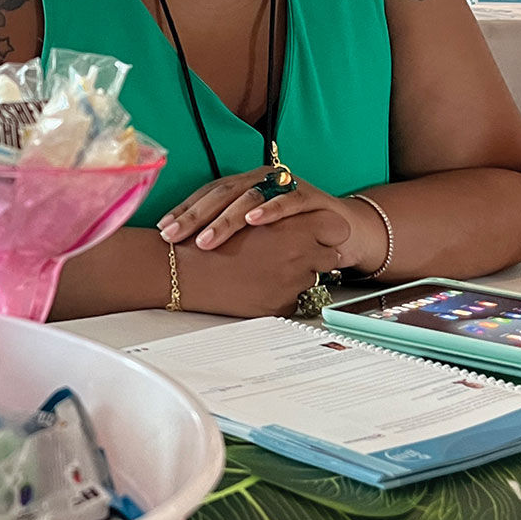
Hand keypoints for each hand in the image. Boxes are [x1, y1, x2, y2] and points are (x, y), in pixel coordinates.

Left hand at [158, 167, 379, 269]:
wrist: (341, 232)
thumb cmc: (291, 233)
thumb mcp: (254, 235)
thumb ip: (229, 235)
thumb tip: (186, 249)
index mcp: (242, 185)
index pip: (206, 194)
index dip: (183, 210)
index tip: (162, 231)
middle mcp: (260, 179)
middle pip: (221, 193)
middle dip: (194, 216)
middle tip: (174, 236)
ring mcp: (285, 185)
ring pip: (249, 196)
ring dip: (225, 219)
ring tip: (206, 239)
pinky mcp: (310, 196)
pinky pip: (287, 200)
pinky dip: (270, 210)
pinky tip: (254, 221)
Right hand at [177, 212, 350, 317]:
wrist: (184, 271)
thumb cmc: (209, 240)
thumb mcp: (247, 214)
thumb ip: (282, 216)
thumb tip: (299, 221)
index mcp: (294, 228)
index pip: (337, 229)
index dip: (327, 230)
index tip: (317, 232)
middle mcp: (300, 256)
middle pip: (330, 257)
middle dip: (315, 254)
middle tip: (293, 252)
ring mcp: (291, 284)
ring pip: (311, 279)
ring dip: (295, 274)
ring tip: (266, 267)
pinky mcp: (278, 306)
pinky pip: (290, 300)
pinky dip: (278, 293)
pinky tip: (256, 284)